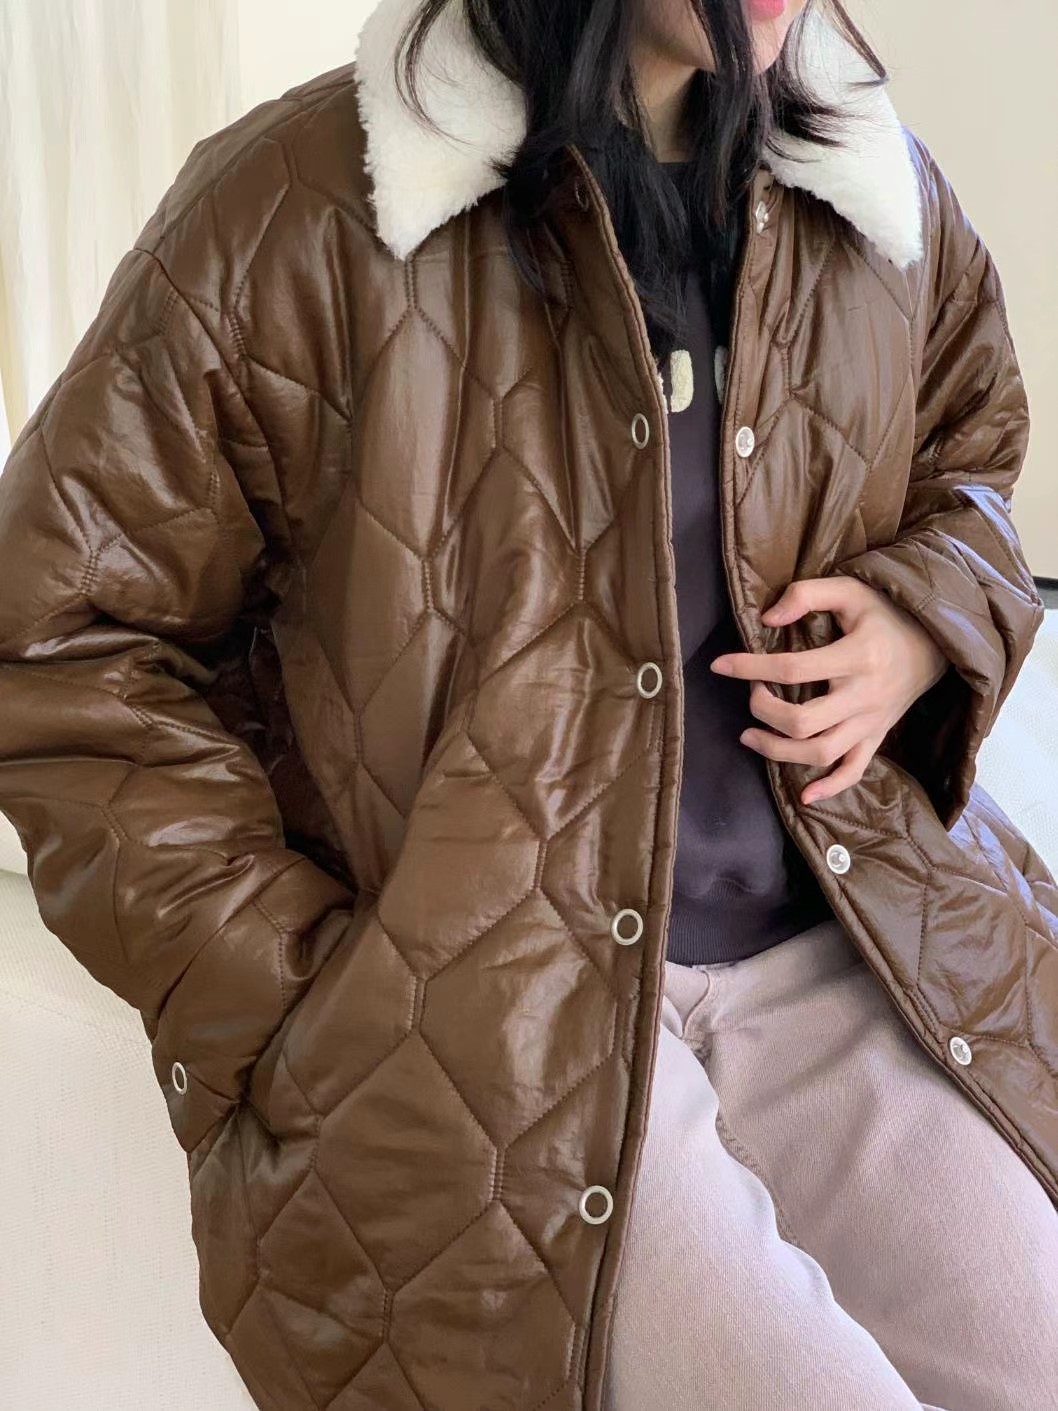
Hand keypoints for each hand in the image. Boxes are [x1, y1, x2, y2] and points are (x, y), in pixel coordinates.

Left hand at [710, 576, 949, 805]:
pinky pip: (854, 771)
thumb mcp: (850, 590)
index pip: (792, 669)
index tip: (721, 665)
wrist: (935, 643)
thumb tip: (767, 619)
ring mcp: (871, 722)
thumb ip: (807, 595)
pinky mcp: (876, 737)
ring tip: (749, 736)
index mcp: (857, 657)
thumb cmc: (885, 614)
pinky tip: (804, 795)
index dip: (749, 667)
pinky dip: (830, 787)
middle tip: (751, 694)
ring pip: (821, 752)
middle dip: (763, 711)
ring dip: (778, 751)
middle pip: (802, 721)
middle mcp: (864, 696)